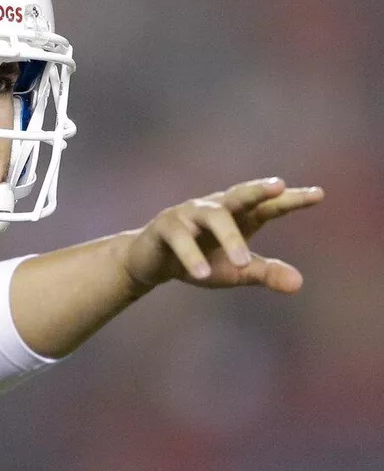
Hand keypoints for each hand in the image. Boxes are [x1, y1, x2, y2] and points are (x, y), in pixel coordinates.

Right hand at [123, 178, 324, 293]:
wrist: (152, 263)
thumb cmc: (202, 261)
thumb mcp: (236, 271)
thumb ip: (265, 273)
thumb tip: (299, 284)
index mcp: (239, 216)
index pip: (269, 206)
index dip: (292, 200)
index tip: (318, 194)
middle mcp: (216, 208)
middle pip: (240, 195)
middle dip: (258, 190)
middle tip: (279, 186)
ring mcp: (189, 214)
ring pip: (213, 217)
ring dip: (229, 237)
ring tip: (243, 262)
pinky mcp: (166, 227)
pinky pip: (181, 238)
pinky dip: (192, 256)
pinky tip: (204, 273)